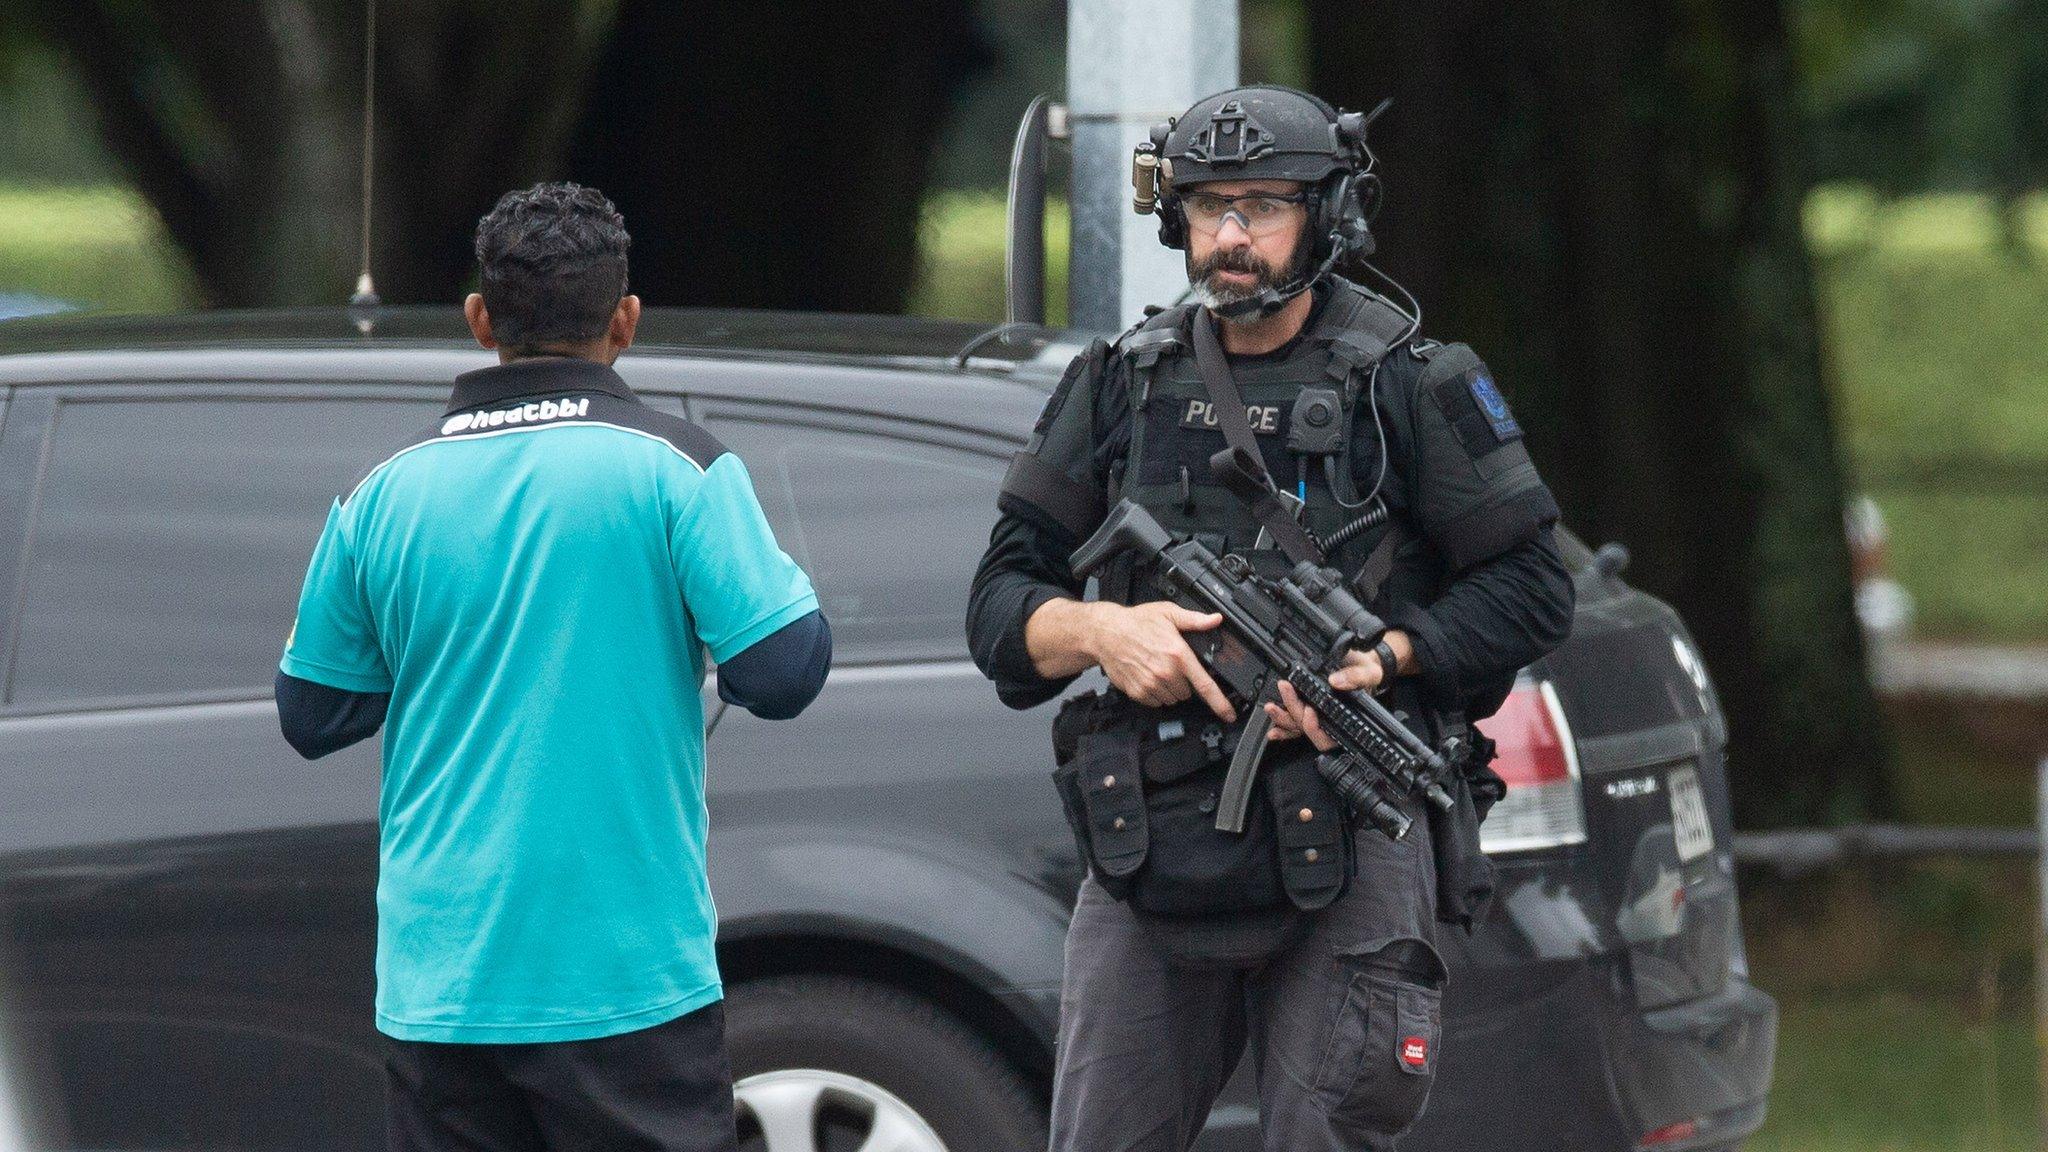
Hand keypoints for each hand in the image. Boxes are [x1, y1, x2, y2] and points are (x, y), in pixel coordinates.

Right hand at [1086, 601, 1235, 721]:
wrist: (1106, 633)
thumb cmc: (1136, 622)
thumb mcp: (1168, 613)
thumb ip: (1194, 620)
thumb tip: (1215, 619)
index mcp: (1178, 655)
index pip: (1205, 685)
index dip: (1220, 703)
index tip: (1229, 715)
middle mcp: (1166, 673)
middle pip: (1187, 692)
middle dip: (1184, 682)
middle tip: (1171, 664)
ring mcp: (1151, 685)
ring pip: (1172, 698)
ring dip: (1169, 689)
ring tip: (1157, 668)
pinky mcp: (1138, 692)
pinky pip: (1155, 702)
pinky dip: (1155, 693)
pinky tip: (1147, 676)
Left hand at [1264, 633, 1407, 746]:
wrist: (1362, 665)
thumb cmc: (1367, 673)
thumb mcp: (1369, 673)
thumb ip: (1356, 677)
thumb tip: (1336, 681)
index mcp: (1344, 720)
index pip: (1328, 736)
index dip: (1314, 727)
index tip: (1309, 710)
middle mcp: (1328, 722)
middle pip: (1306, 728)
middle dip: (1292, 712)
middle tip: (1286, 689)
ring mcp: (1317, 717)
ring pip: (1297, 727)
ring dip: (1282, 719)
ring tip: (1271, 707)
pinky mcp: (1308, 710)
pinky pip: (1294, 723)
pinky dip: (1282, 726)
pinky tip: (1271, 727)